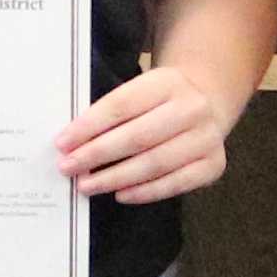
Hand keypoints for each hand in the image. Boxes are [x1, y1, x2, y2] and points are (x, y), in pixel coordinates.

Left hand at [63, 57, 242, 205]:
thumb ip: (112, 112)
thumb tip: (71, 142)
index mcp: (167, 82)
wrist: (208, 102)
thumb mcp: (140, 90)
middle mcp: (192, 108)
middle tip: (69, 168)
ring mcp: (206, 138)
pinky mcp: (214, 165)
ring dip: (115, 178)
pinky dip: (145, 192)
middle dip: (97, 155)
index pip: (121, 105)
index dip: (89, 126)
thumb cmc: (160, 101)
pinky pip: (175, 183)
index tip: (63, 143)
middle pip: (137, 137)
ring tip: (87, 185)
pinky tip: (121, 194)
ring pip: (154, 163)